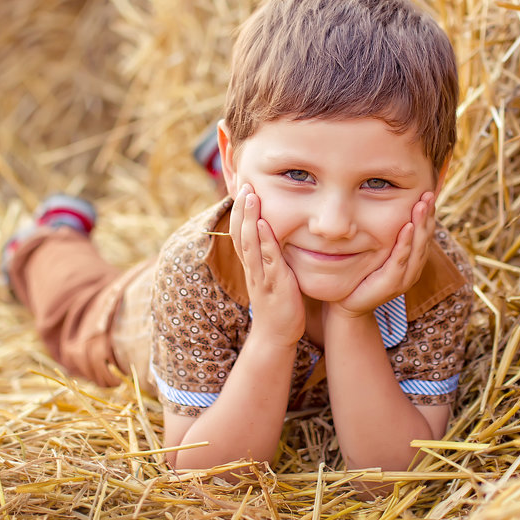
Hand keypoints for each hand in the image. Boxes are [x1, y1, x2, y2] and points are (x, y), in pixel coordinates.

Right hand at [229, 183, 304, 345]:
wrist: (277, 335)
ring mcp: (261, 276)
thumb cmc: (279, 304)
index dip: (240, 212)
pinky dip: (264, 242)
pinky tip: (263, 225)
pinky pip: (267, 260)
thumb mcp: (273, 275)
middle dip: (242, 208)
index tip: (243, 189)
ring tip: (251, 196)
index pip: (240, 233)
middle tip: (244, 184)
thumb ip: (272, 256)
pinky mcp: (275, 284)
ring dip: (248, 219)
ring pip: (250, 244)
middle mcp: (252, 268)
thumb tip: (275, 236)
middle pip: (240, 233)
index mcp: (252, 264)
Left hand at [329, 191, 435, 319]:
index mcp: (412, 261)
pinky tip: (407, 227)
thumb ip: (385, 238)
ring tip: (422, 204)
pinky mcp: (392, 284)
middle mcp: (413, 269)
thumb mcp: (377, 254)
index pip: (424, 234)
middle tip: (429, 193)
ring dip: (420, 224)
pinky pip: (401, 259)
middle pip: (425, 238)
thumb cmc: (362, 277)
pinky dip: (406, 242)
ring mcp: (405, 277)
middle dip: (427, 215)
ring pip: (417, 247)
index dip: (428, 215)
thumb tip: (385, 210)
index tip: (428, 193)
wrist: (349, 306)